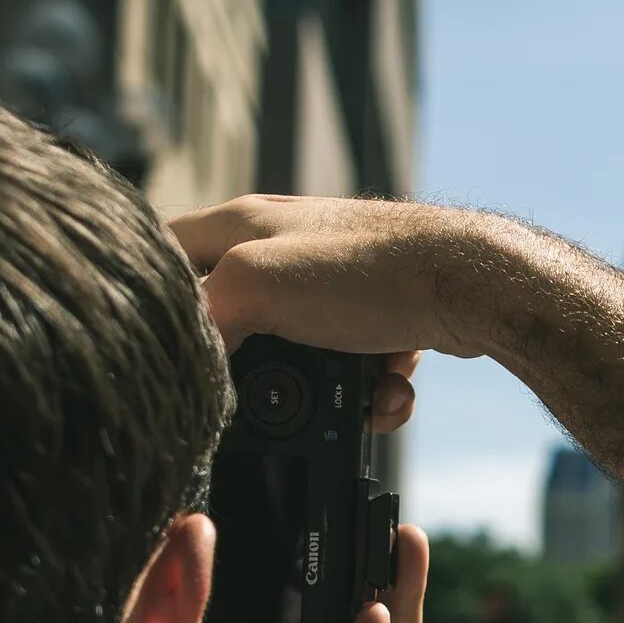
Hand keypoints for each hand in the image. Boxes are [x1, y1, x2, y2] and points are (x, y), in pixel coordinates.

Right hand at [169, 195, 549, 363]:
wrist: (470, 287)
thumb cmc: (368, 270)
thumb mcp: (258, 284)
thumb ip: (206, 315)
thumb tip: (191, 357)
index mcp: (240, 225)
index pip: (164, 252)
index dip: (152, 298)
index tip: (158, 348)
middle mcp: (282, 246)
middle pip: (234, 318)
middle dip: (257, 369)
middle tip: (271, 395)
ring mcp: (331, 281)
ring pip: (300, 354)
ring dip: (325, 392)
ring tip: (355, 397)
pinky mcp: (374, 314)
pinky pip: (353, 366)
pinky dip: (368, 389)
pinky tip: (387, 393)